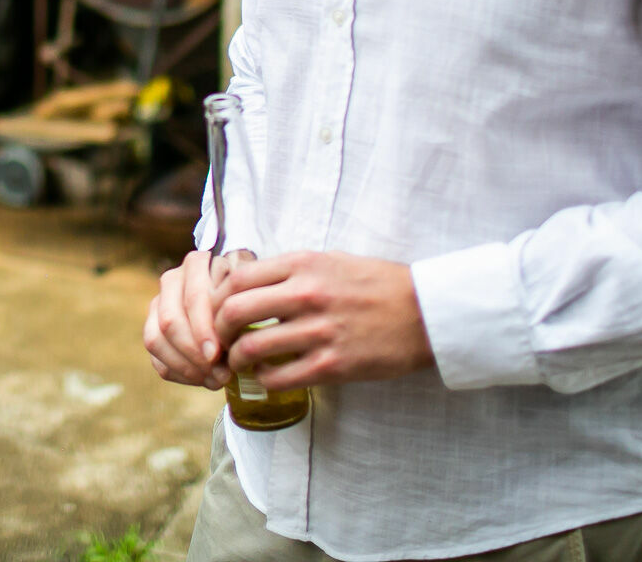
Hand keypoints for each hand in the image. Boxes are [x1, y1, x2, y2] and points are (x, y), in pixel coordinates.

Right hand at [143, 249, 243, 389]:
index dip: (202, 329)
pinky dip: (179, 373)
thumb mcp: (254, 286)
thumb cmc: (250, 290)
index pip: (192, 299)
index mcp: (196, 263)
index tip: (217, 355)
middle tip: (220, 375)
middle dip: (193, 354)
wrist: (240, 293)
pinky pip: (156, 358)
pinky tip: (204, 379)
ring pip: (155, 340)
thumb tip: (235, 329)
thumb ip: (244, 300)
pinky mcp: (154, 328)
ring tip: (215, 380)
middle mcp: (172, 279)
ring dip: (185, 367)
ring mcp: (159, 304)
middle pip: (170, 322)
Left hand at [214, 251, 434, 390]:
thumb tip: (248, 281)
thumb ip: (291, 270)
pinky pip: (279, 377)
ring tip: (240, 362)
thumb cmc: (377, 284)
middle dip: (217, 330)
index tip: (216, 310)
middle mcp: (306, 295)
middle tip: (220, 340)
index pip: (237, 279)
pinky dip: (265, 380)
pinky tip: (269, 376)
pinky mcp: (332, 364)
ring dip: (238, 359)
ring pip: (252, 348)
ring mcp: (319, 331)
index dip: (216, 298)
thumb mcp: (331, 261)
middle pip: (234, 312)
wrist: (425, 312)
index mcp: (303, 265)